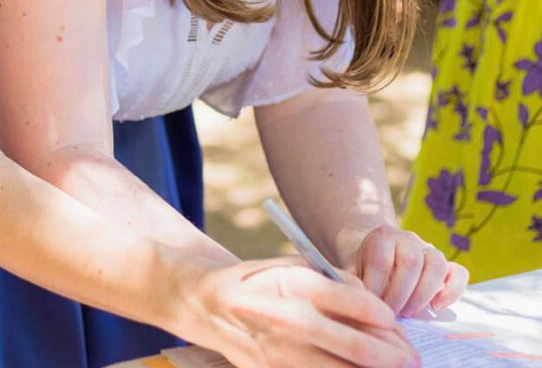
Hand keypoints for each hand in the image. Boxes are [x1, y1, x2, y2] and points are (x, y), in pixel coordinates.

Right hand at [180, 257, 420, 367]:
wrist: (211, 304)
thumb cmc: (261, 280)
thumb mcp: (297, 266)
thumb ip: (337, 284)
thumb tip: (376, 309)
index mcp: (301, 284)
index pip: (363, 305)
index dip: (389, 319)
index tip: (397, 325)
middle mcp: (296, 321)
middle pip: (362, 348)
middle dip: (397, 357)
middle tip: (413, 360)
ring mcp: (287, 354)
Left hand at [345, 225, 467, 316]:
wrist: (379, 255)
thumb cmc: (365, 269)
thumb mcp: (353, 271)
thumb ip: (353, 283)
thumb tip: (353, 300)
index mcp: (382, 236)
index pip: (381, 260)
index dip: (377, 287)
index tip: (372, 306)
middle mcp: (408, 237)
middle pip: (410, 262)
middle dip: (400, 294)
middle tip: (391, 314)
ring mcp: (429, 249)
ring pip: (436, 265)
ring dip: (422, 295)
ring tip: (408, 313)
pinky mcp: (445, 264)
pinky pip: (459, 273)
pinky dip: (452, 291)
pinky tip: (436, 307)